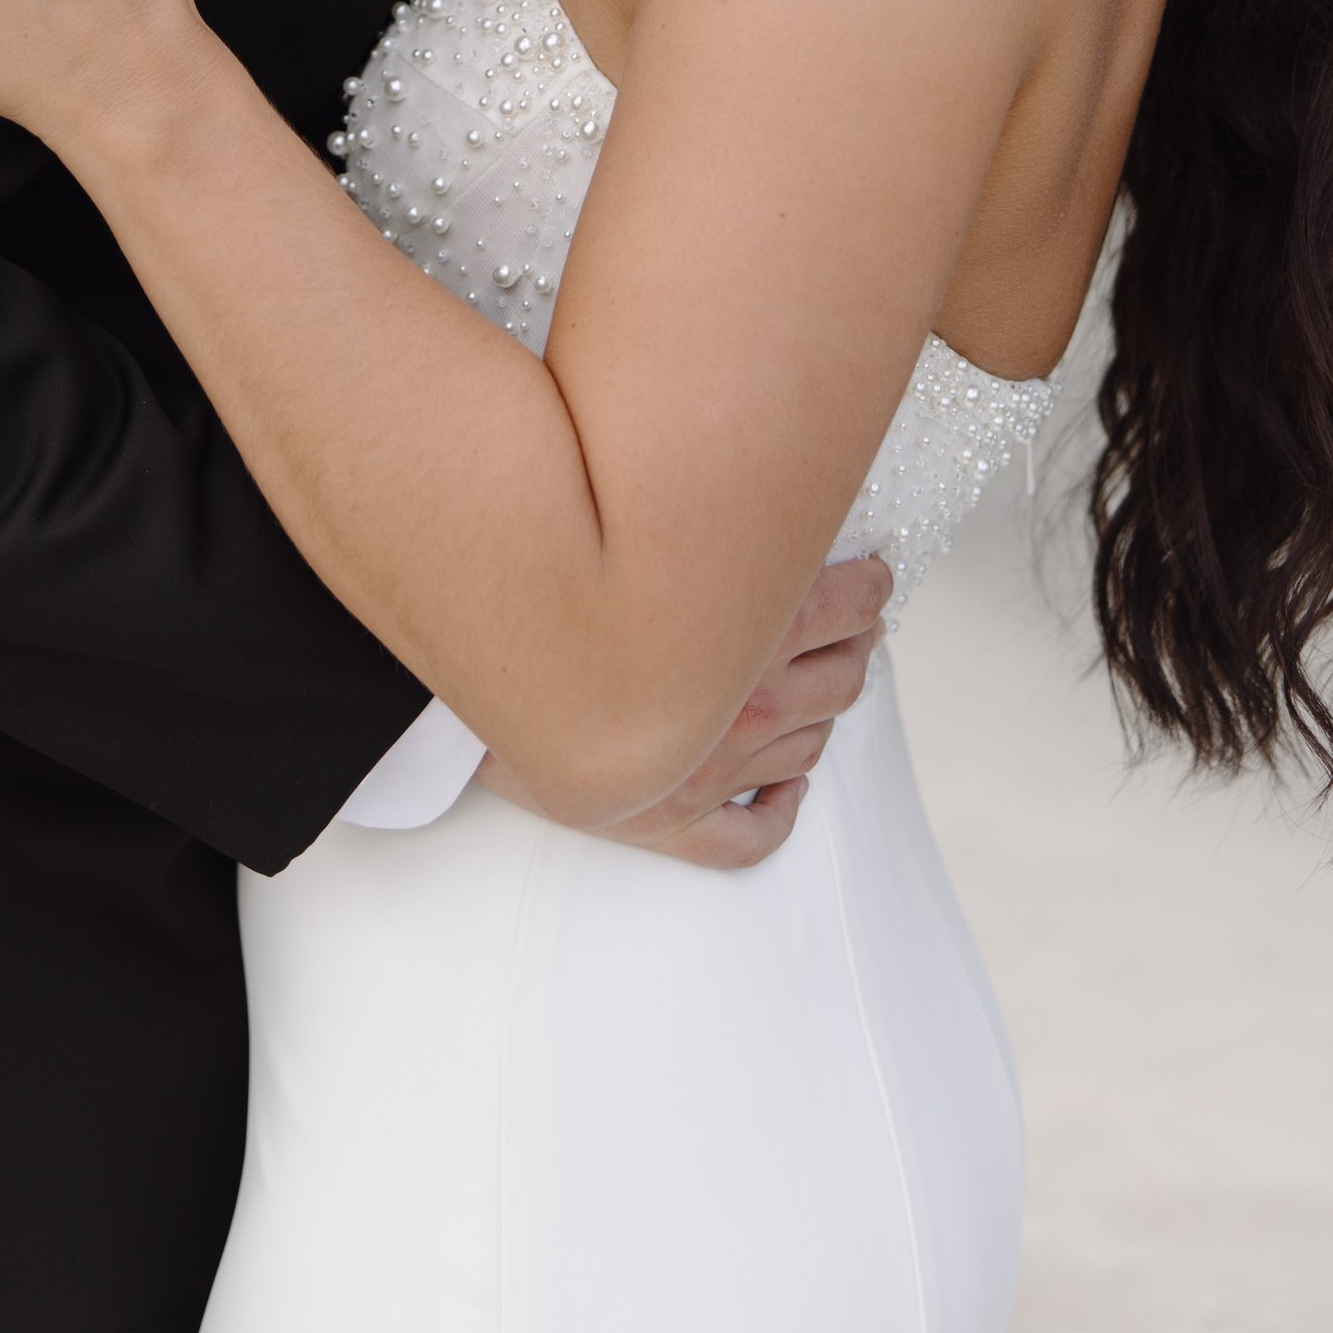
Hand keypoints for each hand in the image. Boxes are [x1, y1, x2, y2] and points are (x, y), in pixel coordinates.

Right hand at [475, 555, 892, 870]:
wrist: (459, 684)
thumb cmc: (545, 591)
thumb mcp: (644, 534)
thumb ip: (711, 523)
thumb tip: (759, 494)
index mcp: (748, 632)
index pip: (850, 607)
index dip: (872, 588)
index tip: (873, 576)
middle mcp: (744, 707)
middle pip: (842, 678)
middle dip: (857, 646)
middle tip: (856, 624)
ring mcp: (710, 773)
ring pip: (810, 747)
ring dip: (823, 713)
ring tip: (818, 683)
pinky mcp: (669, 827)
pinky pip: (752, 838)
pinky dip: (781, 812)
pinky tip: (785, 786)